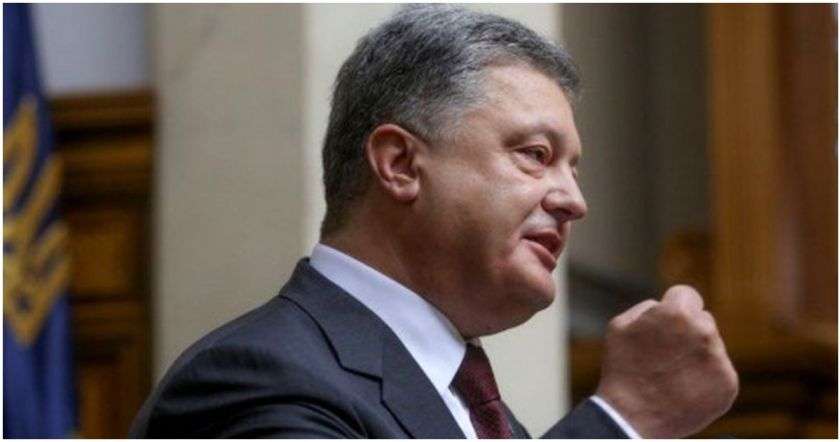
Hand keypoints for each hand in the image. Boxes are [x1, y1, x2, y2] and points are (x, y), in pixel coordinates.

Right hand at [595, 285, 738, 437]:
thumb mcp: (621, 326)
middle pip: (703, 320)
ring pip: (712, 346)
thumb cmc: (622, 369)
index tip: (667, 323)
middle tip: (666, 354)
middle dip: (688, 331)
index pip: (687, 294)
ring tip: (672, 374)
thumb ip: (648, 308)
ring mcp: (719, 360)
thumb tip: (664, 305)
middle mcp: (705, 333)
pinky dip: (704, 378)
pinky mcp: (728, 384)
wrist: (631, 417)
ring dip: (696, 354)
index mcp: (678, 313)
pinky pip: (719, 372)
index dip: (673, 307)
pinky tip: (684, 389)